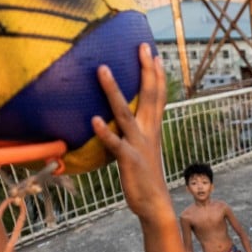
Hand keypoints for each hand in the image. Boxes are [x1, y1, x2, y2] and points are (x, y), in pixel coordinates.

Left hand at [92, 44, 167, 220]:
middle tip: (143, 46)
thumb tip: (119, 119)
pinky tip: (93, 119)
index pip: (158, 96)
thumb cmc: (144, 177)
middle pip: (148, 96)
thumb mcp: (142, 149)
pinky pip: (114, 143)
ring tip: (102, 69)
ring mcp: (138, 145)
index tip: (153, 52)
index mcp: (153, 129)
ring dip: (113, 90)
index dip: (156, 74)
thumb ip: (133, 132)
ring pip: (124, 112)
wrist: (154, 205)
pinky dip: (105, 132)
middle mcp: (148, 132)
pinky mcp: (128, 160)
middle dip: (146, 70)